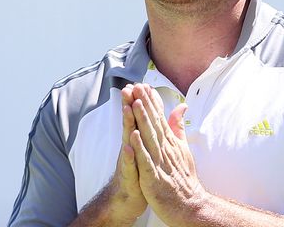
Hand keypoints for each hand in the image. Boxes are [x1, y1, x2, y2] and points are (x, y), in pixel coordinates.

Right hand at [107, 84, 147, 222]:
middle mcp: (131, 147)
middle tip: (128, 87)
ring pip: (128, 140)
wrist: (127, 199)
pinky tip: (129, 147)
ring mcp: (129, 161)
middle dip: (129, 105)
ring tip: (127, 109)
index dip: (141, 102)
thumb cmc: (139, 171)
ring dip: (127, 125)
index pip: (140, 118)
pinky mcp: (130, 177)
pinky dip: (130, 156)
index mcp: (138, 141)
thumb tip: (156, 116)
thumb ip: (152, 131)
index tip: (142, 83)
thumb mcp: (146, 149)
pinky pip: (130, 165)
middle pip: (130, 123)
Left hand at [129, 84, 206, 225]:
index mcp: (170, 142)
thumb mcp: (183, 148)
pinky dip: (139, 147)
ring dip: (142, 119)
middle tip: (137, 86)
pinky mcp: (153, 177)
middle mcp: (166, 149)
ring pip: (149, 137)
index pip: (160, 118)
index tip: (144, 85)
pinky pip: (145, 160)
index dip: (152, 102)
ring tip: (135, 103)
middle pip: (154, 123)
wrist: (189, 205)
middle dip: (145, 104)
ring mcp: (160, 162)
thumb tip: (181, 107)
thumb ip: (179, 127)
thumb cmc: (183, 177)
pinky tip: (133, 135)